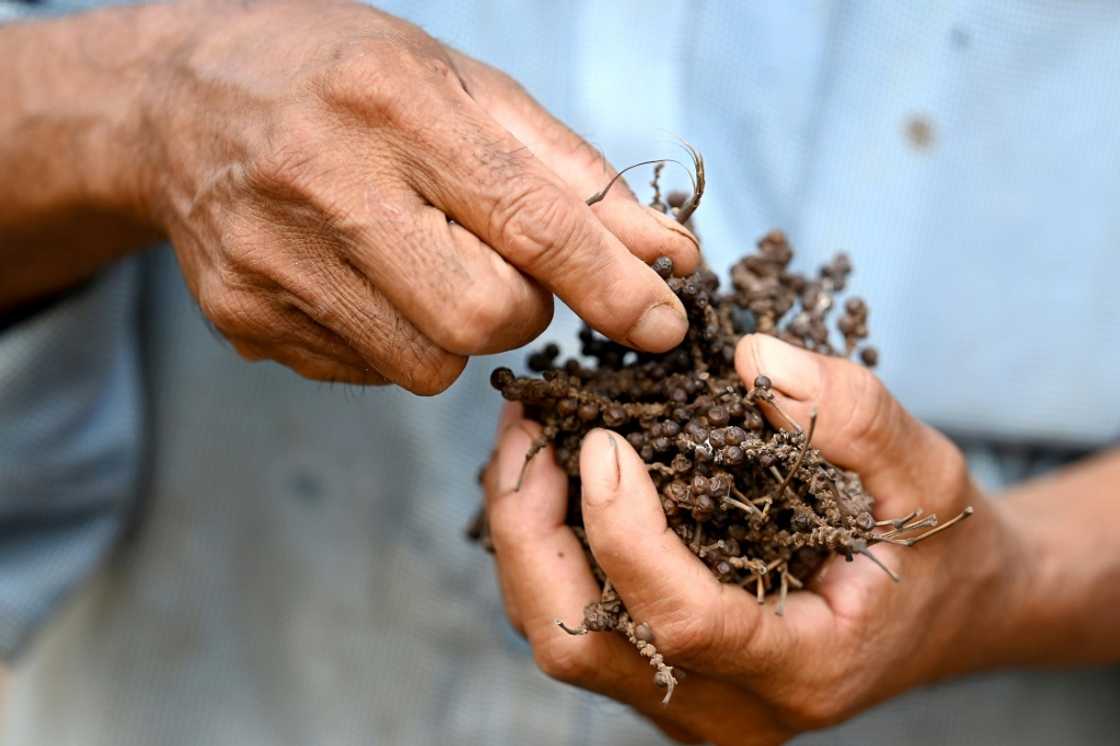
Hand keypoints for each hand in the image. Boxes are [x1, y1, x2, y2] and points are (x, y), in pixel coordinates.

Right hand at [136, 0, 696, 389]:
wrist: (179, 101)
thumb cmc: (344, 81)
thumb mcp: (461, 88)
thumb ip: (569, 175)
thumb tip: (665, 256)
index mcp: (392, 105)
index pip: (525, 218)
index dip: (609, 282)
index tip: (665, 322)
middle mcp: (322, 185)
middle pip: (481, 317)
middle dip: (523, 310)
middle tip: (501, 262)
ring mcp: (271, 262)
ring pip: (428, 365)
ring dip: (458, 330)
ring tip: (421, 260)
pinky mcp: (243, 318)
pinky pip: (368, 371)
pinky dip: (397, 337)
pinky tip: (364, 277)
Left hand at [483, 334, 1023, 744]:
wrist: (951, 610)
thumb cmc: (939, 546)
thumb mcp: (925, 471)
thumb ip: (853, 415)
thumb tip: (749, 355)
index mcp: (804, 666)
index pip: (685, 621)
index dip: (626, 530)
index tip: (604, 442)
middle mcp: (732, 707)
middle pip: (586, 643)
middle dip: (535, 532)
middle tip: (530, 430)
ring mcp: (692, 702)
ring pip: (563, 639)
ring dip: (527, 538)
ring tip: (528, 444)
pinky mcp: (667, 679)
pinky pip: (576, 626)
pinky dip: (547, 553)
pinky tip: (552, 482)